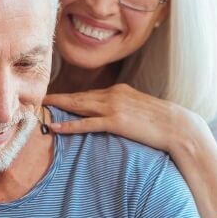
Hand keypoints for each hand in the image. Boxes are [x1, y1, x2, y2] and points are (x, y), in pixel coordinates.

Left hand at [42, 83, 205, 155]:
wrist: (178, 125)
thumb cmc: (161, 121)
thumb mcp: (139, 108)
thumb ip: (123, 108)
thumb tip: (112, 115)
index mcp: (119, 90)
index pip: (88, 94)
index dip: (69, 97)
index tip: (53, 99)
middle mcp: (113, 94)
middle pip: (78, 96)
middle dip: (57, 99)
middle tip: (38, 100)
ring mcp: (114, 107)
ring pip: (79, 106)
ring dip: (58, 108)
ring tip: (40, 110)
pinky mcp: (116, 121)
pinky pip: (87, 124)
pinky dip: (70, 125)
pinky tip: (56, 127)